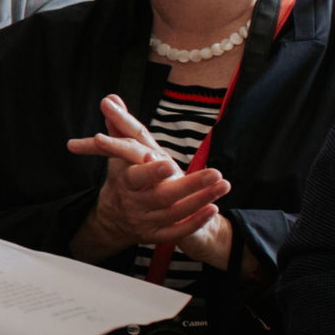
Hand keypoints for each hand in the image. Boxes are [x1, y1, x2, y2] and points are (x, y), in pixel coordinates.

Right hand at [68, 93, 230, 260]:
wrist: (113, 217)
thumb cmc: (122, 179)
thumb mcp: (118, 154)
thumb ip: (120, 127)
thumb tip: (111, 99)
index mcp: (125, 182)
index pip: (136, 177)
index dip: (150, 172)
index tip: (166, 162)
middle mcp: (134, 203)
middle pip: (162, 196)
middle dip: (190, 186)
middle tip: (215, 173)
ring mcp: (146, 221)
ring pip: (174, 213)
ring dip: (200, 200)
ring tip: (223, 185)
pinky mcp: (157, 235)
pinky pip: (177, 232)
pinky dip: (195, 221)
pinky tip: (213, 209)